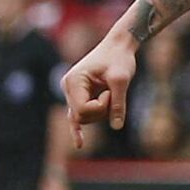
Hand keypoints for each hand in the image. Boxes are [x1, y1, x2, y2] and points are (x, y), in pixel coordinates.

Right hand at [61, 28, 137, 150]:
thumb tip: (116, 126)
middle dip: (101, 111)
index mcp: (73, 81)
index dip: (100, 108)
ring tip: (110, 92)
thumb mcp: (121, 79)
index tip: (111, 93)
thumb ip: (118, 103)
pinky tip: (79, 144)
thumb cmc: (120, 58)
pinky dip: (77, 129)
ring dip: (101, 111)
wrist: (119, 45)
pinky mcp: (78, 95)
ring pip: (84, 117)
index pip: (82, 110)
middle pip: (82, 116)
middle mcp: (68, 86)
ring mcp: (71, 92)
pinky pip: (76, 116)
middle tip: (113, 93)